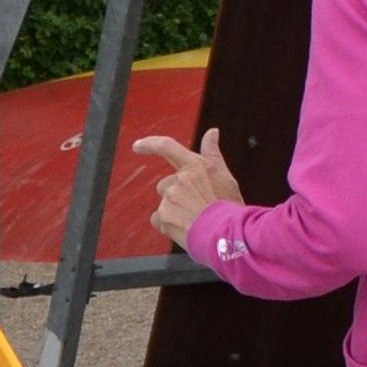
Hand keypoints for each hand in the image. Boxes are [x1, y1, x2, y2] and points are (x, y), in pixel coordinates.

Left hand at [135, 130, 246, 246]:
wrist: (227, 234)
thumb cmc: (228, 205)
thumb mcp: (224, 175)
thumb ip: (212, 152)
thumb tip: (212, 132)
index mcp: (195, 165)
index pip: (167, 146)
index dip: (150, 144)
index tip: (138, 146)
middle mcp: (179, 179)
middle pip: (166, 184)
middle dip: (176, 195)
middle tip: (197, 206)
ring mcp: (169, 198)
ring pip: (165, 203)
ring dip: (175, 211)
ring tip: (195, 219)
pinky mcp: (162, 216)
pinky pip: (159, 219)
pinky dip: (169, 224)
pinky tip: (185, 228)